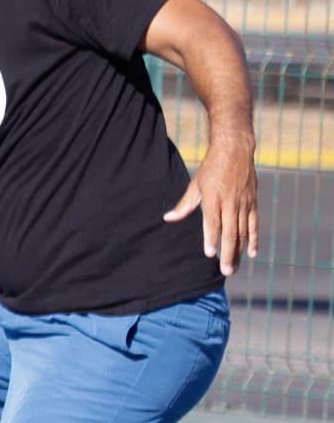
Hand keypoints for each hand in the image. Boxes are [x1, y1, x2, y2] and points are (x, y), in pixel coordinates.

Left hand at [164, 137, 258, 275]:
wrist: (235, 151)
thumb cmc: (211, 169)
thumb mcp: (195, 185)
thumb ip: (184, 205)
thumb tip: (168, 218)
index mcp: (214, 199)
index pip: (213, 222)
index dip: (211, 238)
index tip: (210, 253)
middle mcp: (230, 203)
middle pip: (230, 232)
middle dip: (228, 253)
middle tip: (226, 271)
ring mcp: (244, 204)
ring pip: (242, 232)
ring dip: (240, 252)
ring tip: (235, 268)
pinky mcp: (253, 203)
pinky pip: (254, 224)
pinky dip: (254, 239)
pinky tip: (252, 253)